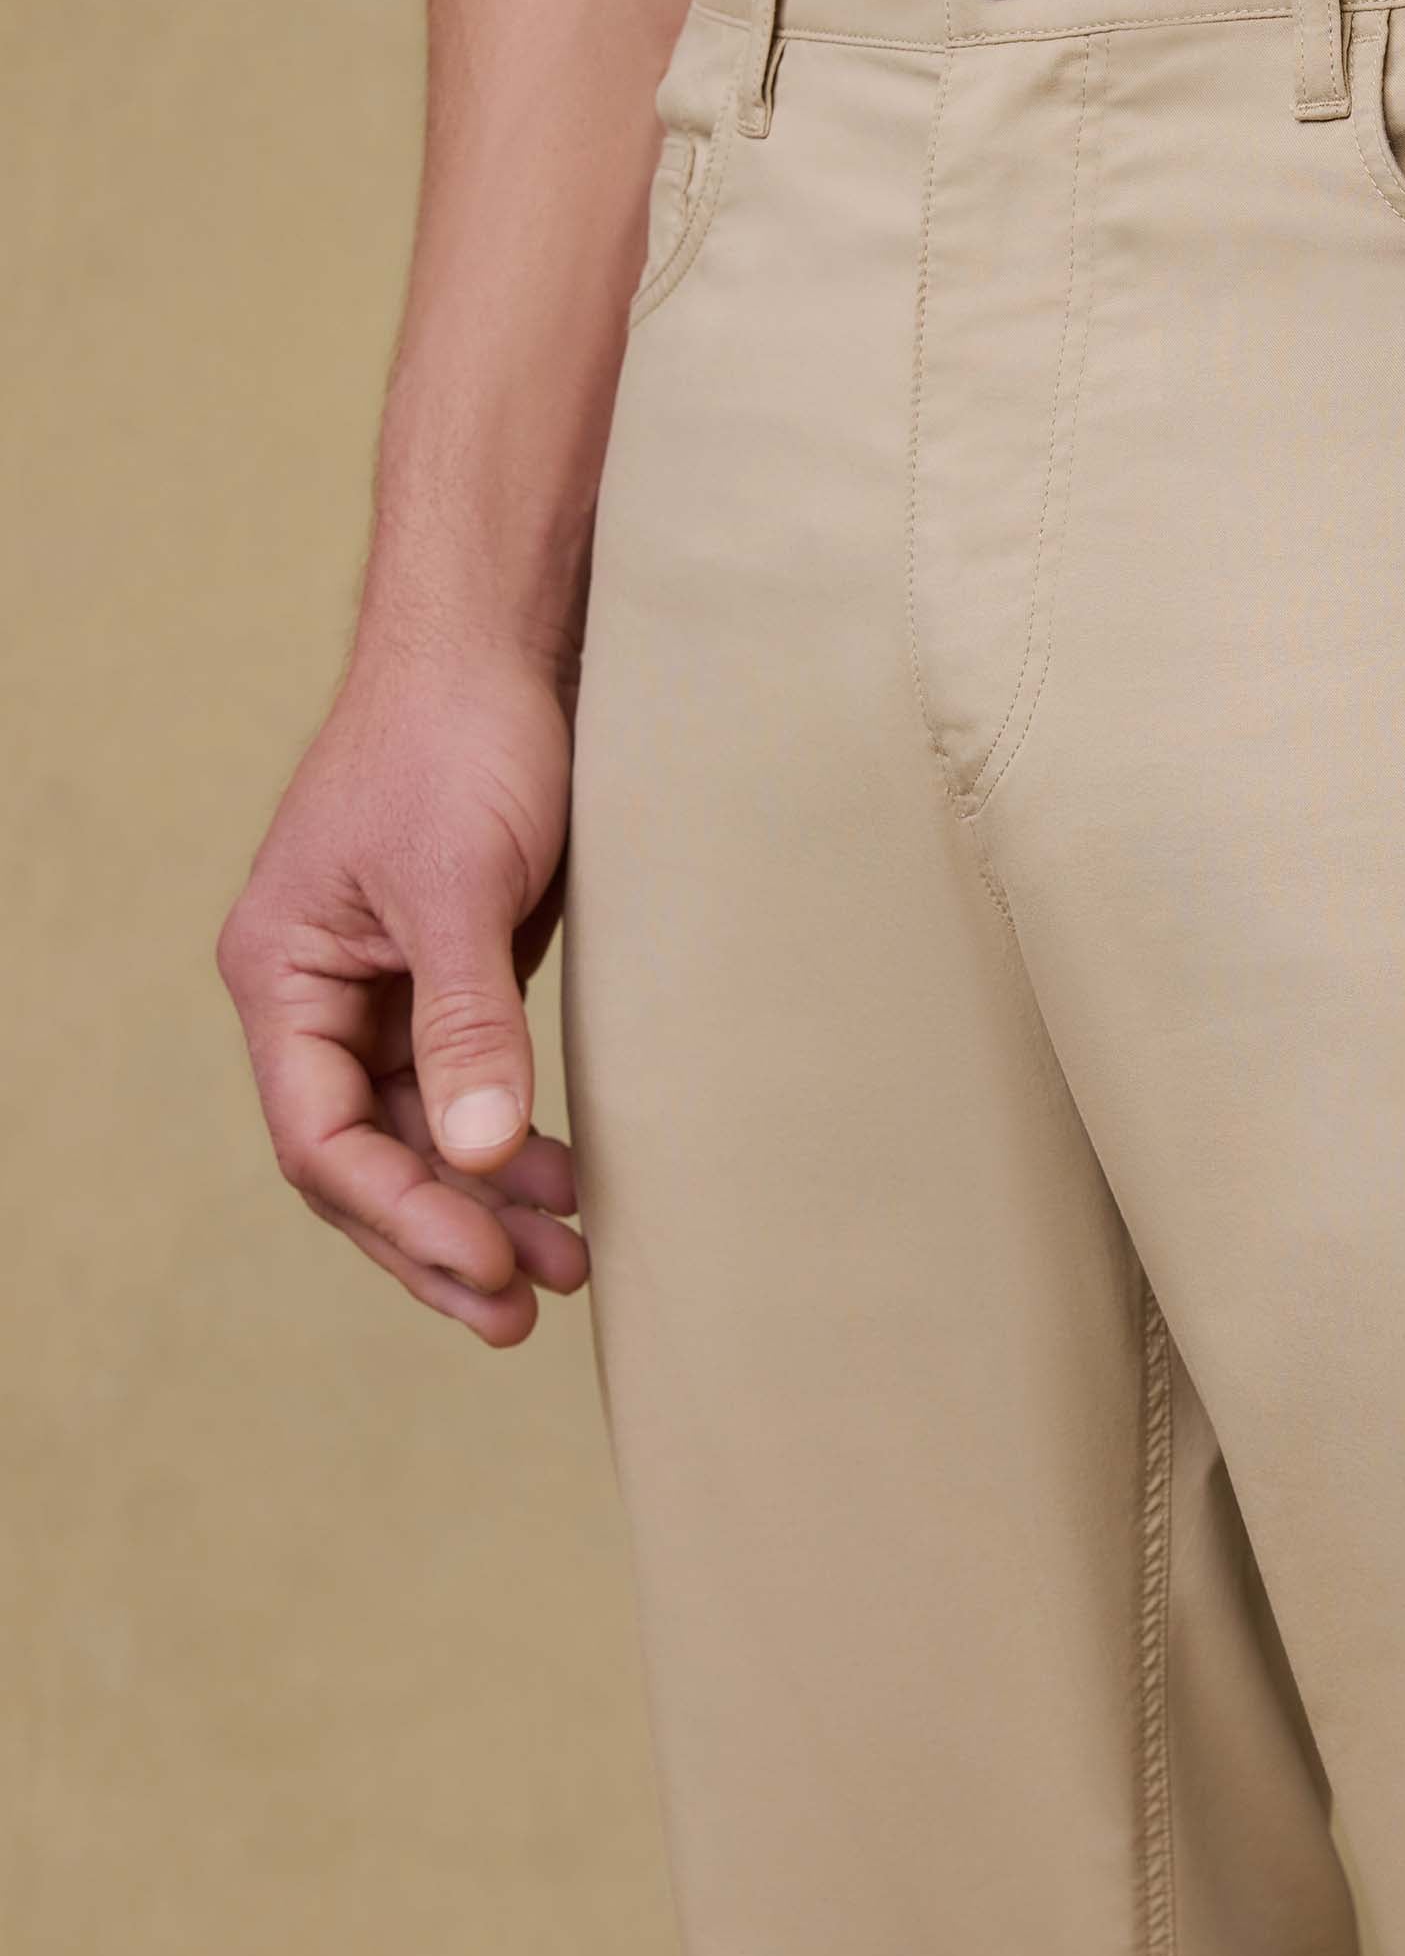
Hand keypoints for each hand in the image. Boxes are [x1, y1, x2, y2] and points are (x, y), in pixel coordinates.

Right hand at [219, 646, 585, 1346]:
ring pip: (419, 1134)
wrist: (503, 645)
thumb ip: (466, 1023)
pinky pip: (463, 1090)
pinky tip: (564, 1183)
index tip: (490, 1264)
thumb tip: (475, 1155)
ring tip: (570, 1264)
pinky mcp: (448, 975)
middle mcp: (317, 994)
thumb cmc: (459, 741)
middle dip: (442, 1237)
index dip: (402, 1214)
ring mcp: (382, 988)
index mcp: (284, 975)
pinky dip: (508, 1142)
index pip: (322, 1138)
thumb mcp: (460, 885)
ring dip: (486, 1201)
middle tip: (527, 1309)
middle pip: (363, 1158)